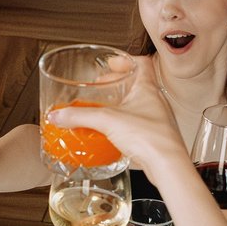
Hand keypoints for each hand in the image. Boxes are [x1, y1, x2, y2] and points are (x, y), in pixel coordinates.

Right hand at [45, 55, 187, 175]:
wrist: (168, 165)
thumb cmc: (150, 138)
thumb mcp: (107, 121)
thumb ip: (80, 117)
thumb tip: (58, 115)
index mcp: (148, 89)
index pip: (141, 64)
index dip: (126, 60)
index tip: (112, 63)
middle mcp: (156, 101)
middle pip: (138, 83)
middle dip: (119, 82)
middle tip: (104, 85)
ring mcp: (157, 119)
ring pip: (139, 103)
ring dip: (123, 103)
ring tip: (107, 107)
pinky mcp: (155, 136)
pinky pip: (139, 123)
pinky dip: (126, 122)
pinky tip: (114, 131)